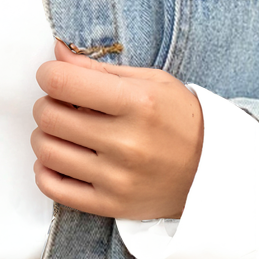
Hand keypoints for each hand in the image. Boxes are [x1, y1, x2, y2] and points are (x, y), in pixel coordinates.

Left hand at [32, 40, 203, 219]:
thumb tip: (56, 54)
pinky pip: (54, 188)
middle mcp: (126, 142)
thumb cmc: (181, 120)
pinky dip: (46, 171)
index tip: (54, 78)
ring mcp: (117, 178)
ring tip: (63, 131)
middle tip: (61, 104)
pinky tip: (60, 159)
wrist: (213, 171)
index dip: (48, 75)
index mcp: (138, 103)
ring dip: (45, 135)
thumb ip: (100, 69)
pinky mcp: (110, 204)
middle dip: (47, 104)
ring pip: (46, 150)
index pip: (63, 82)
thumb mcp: (151, 82)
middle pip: (49, 116)